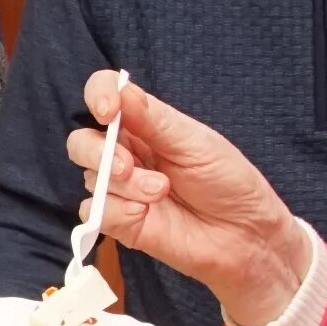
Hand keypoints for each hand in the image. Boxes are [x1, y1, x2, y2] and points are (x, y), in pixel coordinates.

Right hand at [70, 72, 305, 324]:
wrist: (244, 236)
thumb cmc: (228, 183)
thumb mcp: (196, 143)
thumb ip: (154, 119)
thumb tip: (120, 89)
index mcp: (145, 125)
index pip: (105, 96)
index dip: (98, 96)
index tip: (108, 111)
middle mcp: (127, 153)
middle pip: (82, 141)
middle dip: (98, 151)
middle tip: (127, 167)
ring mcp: (120, 189)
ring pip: (89, 177)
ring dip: (123, 185)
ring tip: (160, 192)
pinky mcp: (119, 222)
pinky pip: (95, 211)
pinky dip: (118, 211)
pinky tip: (146, 213)